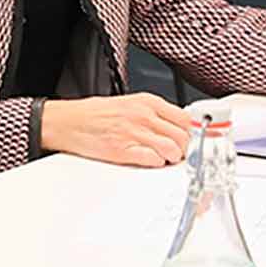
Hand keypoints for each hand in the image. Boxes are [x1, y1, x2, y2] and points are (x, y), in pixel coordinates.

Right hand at [39, 93, 193, 167]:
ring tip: (164, 159)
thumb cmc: (95, 114)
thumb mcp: (129, 103)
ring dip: (172, 159)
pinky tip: (150, 161)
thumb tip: (177, 127)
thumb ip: (154, 114)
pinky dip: (157, 164)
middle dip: (185, 149)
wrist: (68, 122)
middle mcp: (143, 115)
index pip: (186, 118)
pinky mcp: (124, 150)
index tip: (198, 141)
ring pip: (173, 150)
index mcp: (147, 102)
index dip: (194, 133)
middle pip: (183, 136)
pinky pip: (154, 160)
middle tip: (179, 154)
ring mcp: (134, 133)